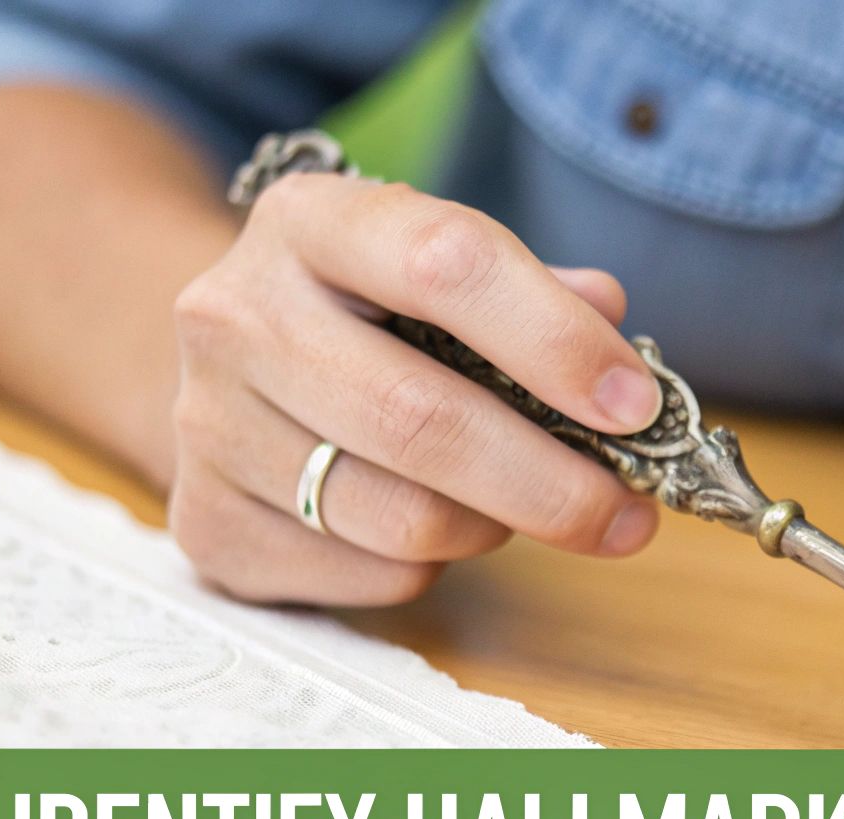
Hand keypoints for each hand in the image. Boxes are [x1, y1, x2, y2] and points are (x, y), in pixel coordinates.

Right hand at [169, 174, 664, 604]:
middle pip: (422, 418)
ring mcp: (206, 424)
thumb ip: (534, 294)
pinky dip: (433, 566)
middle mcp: (236, 314)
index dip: (556, 342)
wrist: (229, 366)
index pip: (445, 264)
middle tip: (628, 515)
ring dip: (496, 526)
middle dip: (552, 482)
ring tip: (520, 504)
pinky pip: (371, 573)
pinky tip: (434, 527)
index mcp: (310, 221)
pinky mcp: (206, 524)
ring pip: (402, 515)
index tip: (637, 406)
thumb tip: (614, 332)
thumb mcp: (439, 269)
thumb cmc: (371, 317)